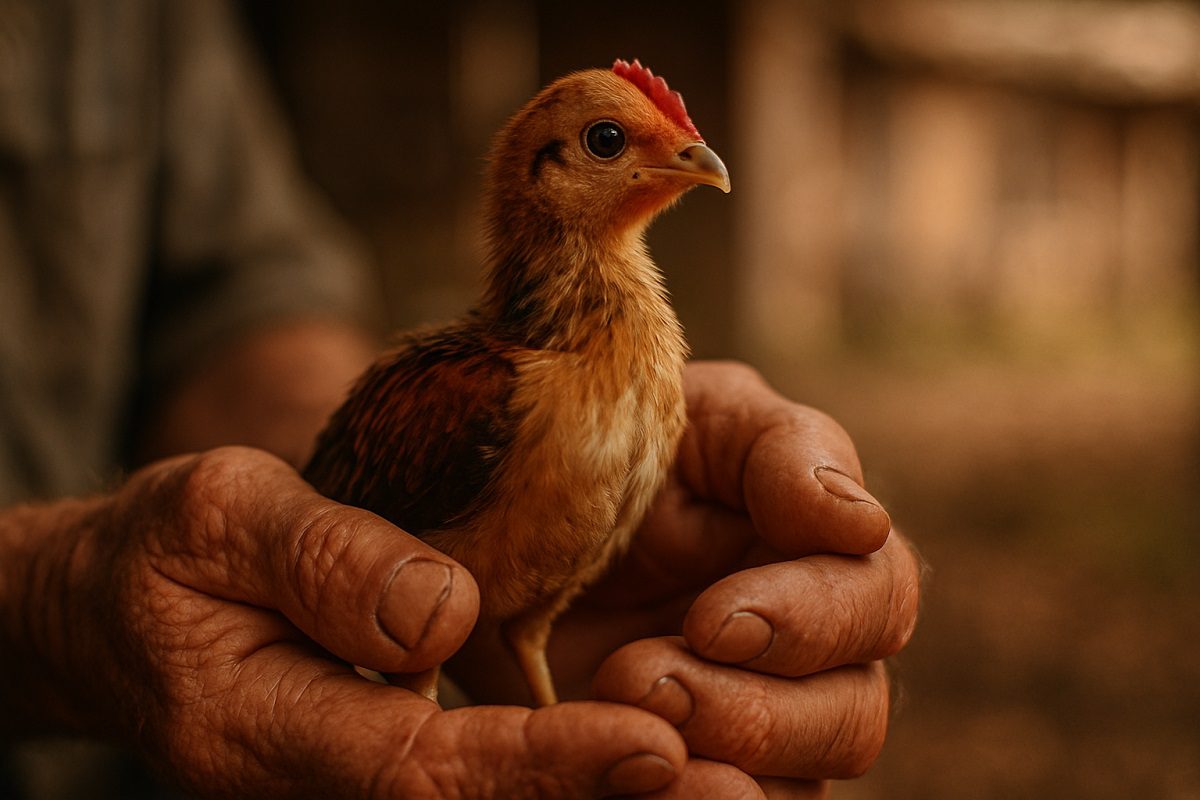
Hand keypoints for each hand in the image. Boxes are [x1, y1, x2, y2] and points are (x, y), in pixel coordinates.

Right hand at [0, 447, 686, 797]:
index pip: (427, 770)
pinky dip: (572, 775)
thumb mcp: (219, 518)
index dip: (542, 768)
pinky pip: (486, 783)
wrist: (126, 614)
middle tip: (737, 790)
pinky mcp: (396, 765)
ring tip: (735, 785)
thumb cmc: (168, 557)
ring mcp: (367, 781)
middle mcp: (329, 783)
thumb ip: (324, 560)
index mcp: (273, 731)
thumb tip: (443, 613)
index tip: (654, 745)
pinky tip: (666, 758)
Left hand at [450, 361, 920, 796]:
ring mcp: (757, 716)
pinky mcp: (701, 767)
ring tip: (619, 706)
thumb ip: (780, 450)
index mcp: (816, 545)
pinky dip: (700, 798)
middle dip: (756, 707)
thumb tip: (861, 519)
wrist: (495, 529)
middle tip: (642, 677)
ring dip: (720, 753)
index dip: (811, 618)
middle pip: (854, 710)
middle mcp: (804, 641)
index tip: (712, 622)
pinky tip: (638, 774)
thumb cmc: (605, 449)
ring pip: (802, 779)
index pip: (878, 594)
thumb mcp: (686, 420)